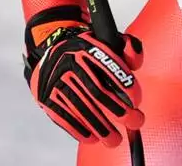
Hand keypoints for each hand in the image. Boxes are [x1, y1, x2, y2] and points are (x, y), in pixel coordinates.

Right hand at [23, 6, 144, 146]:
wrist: (51, 50)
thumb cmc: (88, 51)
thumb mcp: (108, 41)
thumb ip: (128, 49)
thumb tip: (135, 63)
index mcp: (87, 47)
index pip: (109, 67)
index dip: (124, 85)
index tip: (136, 101)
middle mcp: (69, 63)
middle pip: (96, 92)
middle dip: (118, 110)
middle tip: (135, 121)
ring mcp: (55, 81)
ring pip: (81, 108)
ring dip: (101, 127)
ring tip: (115, 140)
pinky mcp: (45, 96)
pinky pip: (62, 116)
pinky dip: (79, 130)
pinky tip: (93, 138)